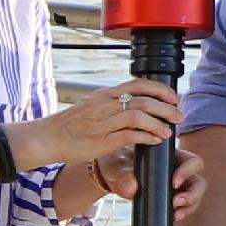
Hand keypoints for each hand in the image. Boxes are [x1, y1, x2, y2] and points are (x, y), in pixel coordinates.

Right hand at [36, 77, 178, 173]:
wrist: (47, 138)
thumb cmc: (68, 125)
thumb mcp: (90, 106)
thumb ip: (110, 104)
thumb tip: (131, 103)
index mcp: (104, 94)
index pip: (138, 84)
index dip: (160, 90)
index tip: (173, 97)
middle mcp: (106, 105)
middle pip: (144, 100)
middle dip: (167, 107)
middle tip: (179, 115)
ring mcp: (104, 122)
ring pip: (140, 116)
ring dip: (160, 123)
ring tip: (170, 130)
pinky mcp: (103, 140)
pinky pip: (131, 135)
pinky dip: (148, 136)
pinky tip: (156, 140)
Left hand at [89, 145, 209, 220]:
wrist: (112, 175)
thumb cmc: (118, 163)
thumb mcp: (118, 167)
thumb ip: (124, 176)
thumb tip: (132, 188)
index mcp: (172, 157)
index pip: (192, 161)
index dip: (188, 171)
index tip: (173, 183)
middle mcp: (179, 170)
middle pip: (198, 182)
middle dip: (192, 194)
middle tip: (176, 202)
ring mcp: (178, 186)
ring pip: (195, 196)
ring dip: (190, 206)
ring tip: (176, 214)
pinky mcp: (172, 199)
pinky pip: (185, 207)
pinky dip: (182, 213)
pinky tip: (173, 218)